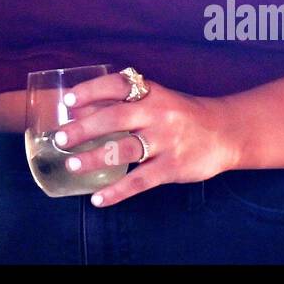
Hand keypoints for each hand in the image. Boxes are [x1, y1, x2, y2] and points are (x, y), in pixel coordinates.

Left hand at [51, 72, 239, 205]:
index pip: (117, 85)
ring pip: (124, 150)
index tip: (68, 101)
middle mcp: (158, 114)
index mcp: (151, 92)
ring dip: (93, 159)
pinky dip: (117, 192)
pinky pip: (139, 182)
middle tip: (59, 138)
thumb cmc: (181, 114)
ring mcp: (166, 142)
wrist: (224, 132)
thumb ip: (123, 102)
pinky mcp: (172, 168)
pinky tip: (98, 199)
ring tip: (72, 165)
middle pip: (115, 119)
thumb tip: (79, 108)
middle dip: (83, 129)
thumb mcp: (156, 98)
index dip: (91, 91)